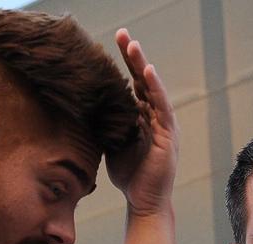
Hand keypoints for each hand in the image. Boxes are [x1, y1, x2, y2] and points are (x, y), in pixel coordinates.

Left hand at [106, 29, 178, 215]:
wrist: (143, 201)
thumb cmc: (129, 176)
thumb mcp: (112, 146)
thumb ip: (106, 126)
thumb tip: (85, 111)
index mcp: (142, 117)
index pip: (132, 84)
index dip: (123, 64)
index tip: (111, 43)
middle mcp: (155, 116)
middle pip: (142, 80)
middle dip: (133, 56)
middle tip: (121, 33)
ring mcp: (163, 124)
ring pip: (152, 89)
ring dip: (142, 66)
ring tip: (132, 45)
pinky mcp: (167, 135)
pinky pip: (162, 107)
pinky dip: (155, 89)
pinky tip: (147, 72)